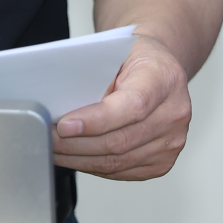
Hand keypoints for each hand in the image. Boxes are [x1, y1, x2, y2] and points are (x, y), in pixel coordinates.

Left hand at [51, 34, 192, 180]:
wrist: (158, 67)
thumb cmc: (134, 57)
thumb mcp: (115, 50)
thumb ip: (95, 76)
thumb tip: (59, 107)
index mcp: (164, 78)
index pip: (132, 106)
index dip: (96, 120)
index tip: (64, 125)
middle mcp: (174, 112)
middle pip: (120, 140)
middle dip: (76, 143)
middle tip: (47, 137)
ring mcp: (172, 141)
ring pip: (117, 161)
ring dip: (79, 158)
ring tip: (54, 149)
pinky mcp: (162, 162)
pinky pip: (122, 171)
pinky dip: (93, 166)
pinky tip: (74, 156)